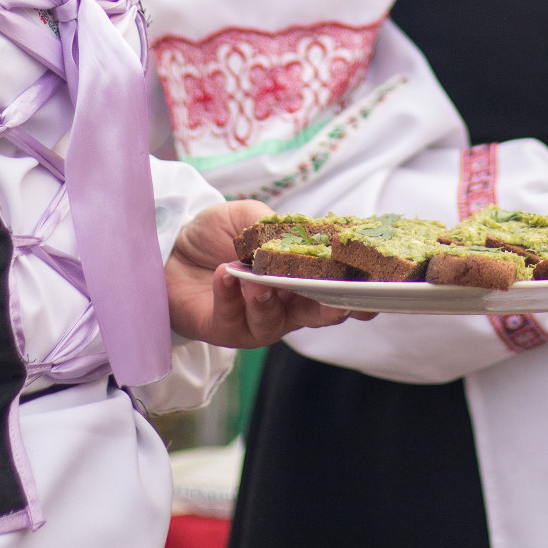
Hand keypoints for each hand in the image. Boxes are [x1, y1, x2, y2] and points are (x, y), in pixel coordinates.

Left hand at [166, 200, 365, 345]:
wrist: (169, 246)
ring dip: (267, 299)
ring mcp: (257, 321)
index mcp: (303, 276)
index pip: (340, 286)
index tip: (378, 286)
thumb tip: (300, 239)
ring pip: (274, 321)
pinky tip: (225, 275)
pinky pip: (234, 320)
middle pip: (320, 314)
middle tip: (336, 299)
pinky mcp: (225, 329)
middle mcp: (287, 304)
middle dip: (331, 308)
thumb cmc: (217, 232)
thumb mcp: (251, 217)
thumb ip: (278, 228)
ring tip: (254, 279)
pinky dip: (231, 296)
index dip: (362, 290)